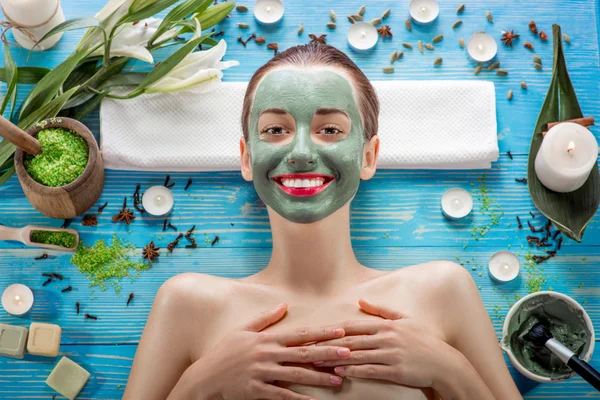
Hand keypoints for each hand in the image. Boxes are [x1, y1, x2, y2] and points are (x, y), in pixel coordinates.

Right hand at [199, 303, 352, 399]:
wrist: (204, 378)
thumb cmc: (224, 352)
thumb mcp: (242, 330)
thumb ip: (265, 319)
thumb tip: (284, 305)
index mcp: (266, 339)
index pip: (299, 335)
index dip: (321, 333)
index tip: (340, 331)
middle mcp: (266, 355)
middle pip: (303, 354)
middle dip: (327, 353)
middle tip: (348, 354)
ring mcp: (262, 373)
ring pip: (296, 376)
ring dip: (319, 378)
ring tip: (338, 380)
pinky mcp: (257, 391)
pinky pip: (282, 396)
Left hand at [313, 299, 456, 389]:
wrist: (444, 362)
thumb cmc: (424, 340)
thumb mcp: (404, 319)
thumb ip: (381, 310)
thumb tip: (362, 300)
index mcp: (386, 325)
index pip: (354, 326)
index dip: (334, 329)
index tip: (317, 332)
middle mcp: (386, 337)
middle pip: (351, 340)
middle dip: (328, 344)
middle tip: (309, 347)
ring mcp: (390, 354)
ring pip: (357, 355)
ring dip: (336, 358)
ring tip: (318, 361)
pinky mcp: (395, 370)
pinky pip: (370, 370)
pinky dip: (354, 371)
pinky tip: (340, 372)